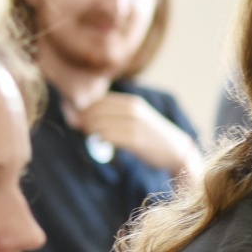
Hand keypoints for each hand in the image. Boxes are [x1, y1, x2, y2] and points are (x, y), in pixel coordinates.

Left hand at [77, 93, 200, 178]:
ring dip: (89, 131)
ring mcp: (134, 124)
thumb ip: (113, 114)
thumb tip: (82, 117)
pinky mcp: (135, 139)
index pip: (97, 101)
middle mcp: (132, 110)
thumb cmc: (150, 135)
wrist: (175, 150)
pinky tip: (101, 143)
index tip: (76, 120)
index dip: (83, 110)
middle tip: (81, 130)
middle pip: (94, 111)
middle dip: (82, 120)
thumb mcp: (135, 118)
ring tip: (92, 137)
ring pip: (98, 123)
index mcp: (131, 102)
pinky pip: (108, 136)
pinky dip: (99, 139)